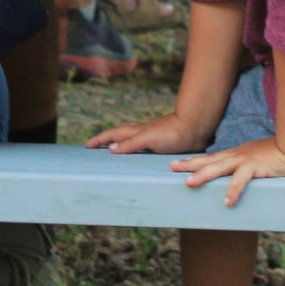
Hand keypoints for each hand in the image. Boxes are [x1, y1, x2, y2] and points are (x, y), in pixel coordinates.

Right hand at [86, 112, 212, 155]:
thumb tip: (111, 149)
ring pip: (132, 139)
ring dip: (120, 144)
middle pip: (120, 134)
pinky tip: (139, 157)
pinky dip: (136, 150)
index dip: (100, 140)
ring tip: (112, 151)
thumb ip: (131, 144)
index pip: (113, 135)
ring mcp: (153, 137)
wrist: (197, 128)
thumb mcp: (149, 139)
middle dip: (106, 140)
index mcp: (137, 132)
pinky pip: (144, 147)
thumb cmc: (173, 133)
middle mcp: (143, 133)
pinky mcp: (164, 144)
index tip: (87, 145)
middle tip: (94, 146)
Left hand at [172, 135, 284, 205]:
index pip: (210, 158)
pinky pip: (242, 180)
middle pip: (209, 161)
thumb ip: (243, 167)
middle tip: (172, 168)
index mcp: (236, 155)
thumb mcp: (255, 159)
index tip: (176, 164)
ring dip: (203, 175)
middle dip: (190, 165)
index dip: (193, 161)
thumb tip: (234, 177)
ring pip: (220, 167)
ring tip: (188, 184)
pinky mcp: (256, 167)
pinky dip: (234, 190)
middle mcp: (237, 156)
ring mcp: (245, 161)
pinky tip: (227, 202)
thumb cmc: (277, 155)